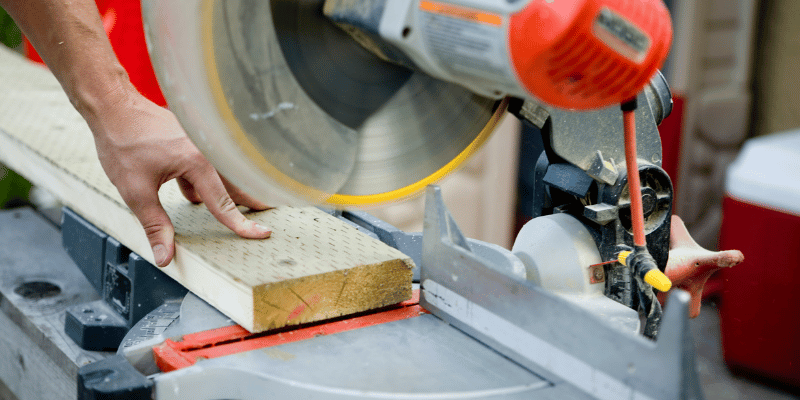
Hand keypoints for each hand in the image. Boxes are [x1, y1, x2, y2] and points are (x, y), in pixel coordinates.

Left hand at [88, 92, 271, 266]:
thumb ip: (155, 225)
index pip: (224, 203)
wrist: (113, 106)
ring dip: (231, 192)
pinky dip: (207, 182)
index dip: (241, 224)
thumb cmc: (122, 143)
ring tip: (244, 207)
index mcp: (198, 163)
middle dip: (252, 202)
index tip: (262, 234)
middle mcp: (206, 151)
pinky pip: (207, 167)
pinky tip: (193, 195)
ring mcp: (200, 144)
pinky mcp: (191, 142)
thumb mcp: (135, 191)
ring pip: (222, 176)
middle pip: (236, 185)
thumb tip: (165, 256)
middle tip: (270, 216)